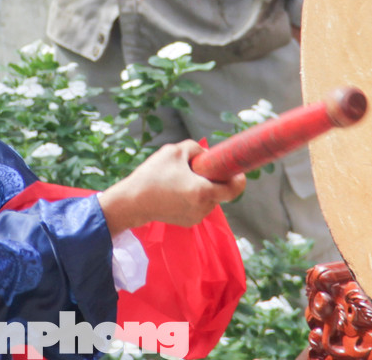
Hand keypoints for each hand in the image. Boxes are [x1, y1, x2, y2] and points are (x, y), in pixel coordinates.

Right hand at [98, 140, 245, 235]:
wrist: (132, 202)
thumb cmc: (152, 175)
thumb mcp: (174, 151)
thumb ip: (196, 149)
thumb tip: (207, 156)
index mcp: (202, 191)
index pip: (234, 189)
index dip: (238, 178)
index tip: (235, 169)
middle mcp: (203, 207)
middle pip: (220, 192)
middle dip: (214, 179)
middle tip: (198, 169)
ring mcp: (195, 217)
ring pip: (210, 199)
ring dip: (203, 189)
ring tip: (182, 180)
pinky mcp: (187, 222)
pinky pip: (199, 206)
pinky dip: (194, 197)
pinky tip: (177, 191)